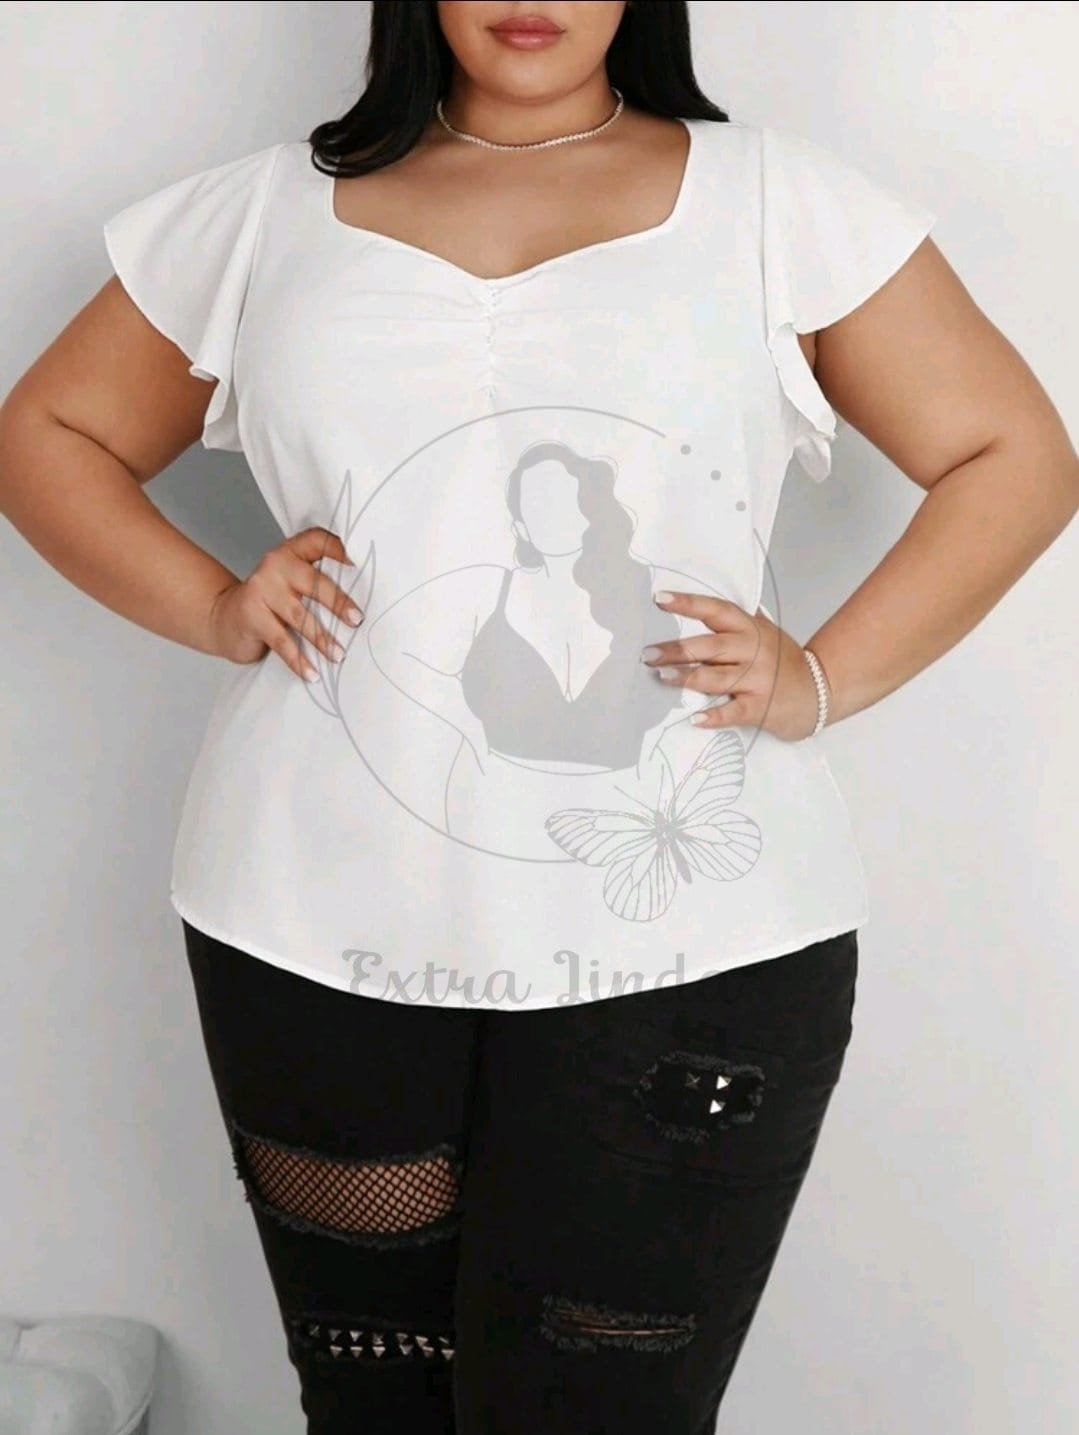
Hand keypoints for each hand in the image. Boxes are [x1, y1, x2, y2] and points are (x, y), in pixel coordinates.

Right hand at [207, 526, 363, 681]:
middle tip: (357, 620)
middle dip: (338, 603)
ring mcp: (261, 588)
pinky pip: (282, 641)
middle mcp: (275, 564)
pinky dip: (299, 660)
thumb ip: (319, 583)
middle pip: (314, 582)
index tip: (362, 564)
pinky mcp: (251, 615)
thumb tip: (361, 609)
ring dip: (322, 639)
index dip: (341, 548)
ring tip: (338, 655)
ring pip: (299, 616)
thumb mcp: (293, 585)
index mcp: (292, 552)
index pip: (318, 540)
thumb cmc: (271, 602)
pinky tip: (312, 673)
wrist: (224, 618)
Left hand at [641, 590, 828, 741]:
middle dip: (676, 651)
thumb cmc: (784, 662)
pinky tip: (695, 718)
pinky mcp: (760, 707)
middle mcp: (754, 650)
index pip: (716, 610)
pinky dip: (713, 715)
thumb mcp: (766, 632)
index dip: (688, 604)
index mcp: (750, 628)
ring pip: (716, 678)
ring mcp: (758, 679)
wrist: (818, 692)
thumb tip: (699, 605)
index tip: (660, 599)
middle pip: (710, 647)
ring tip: (661, 678)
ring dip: (686, 679)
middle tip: (648, 654)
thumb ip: (737, 621)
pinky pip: (733, 711)